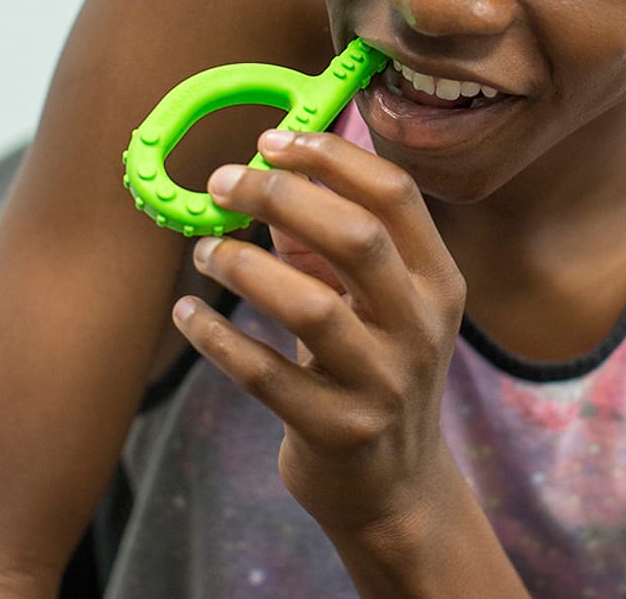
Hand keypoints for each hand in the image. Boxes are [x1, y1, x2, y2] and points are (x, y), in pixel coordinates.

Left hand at [171, 129, 467, 535]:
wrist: (396, 485)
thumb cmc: (377, 368)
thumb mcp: (376, 302)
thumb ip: (329, 243)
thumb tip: (271, 179)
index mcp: (437, 279)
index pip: (394, 194)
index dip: (330, 157)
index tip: (273, 140)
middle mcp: (420, 325)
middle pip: (357, 237)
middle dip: (281, 195)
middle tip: (223, 182)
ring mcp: (384, 382)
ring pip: (309, 305)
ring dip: (244, 266)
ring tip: (205, 251)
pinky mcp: (338, 431)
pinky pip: (265, 375)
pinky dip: (218, 338)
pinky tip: (188, 315)